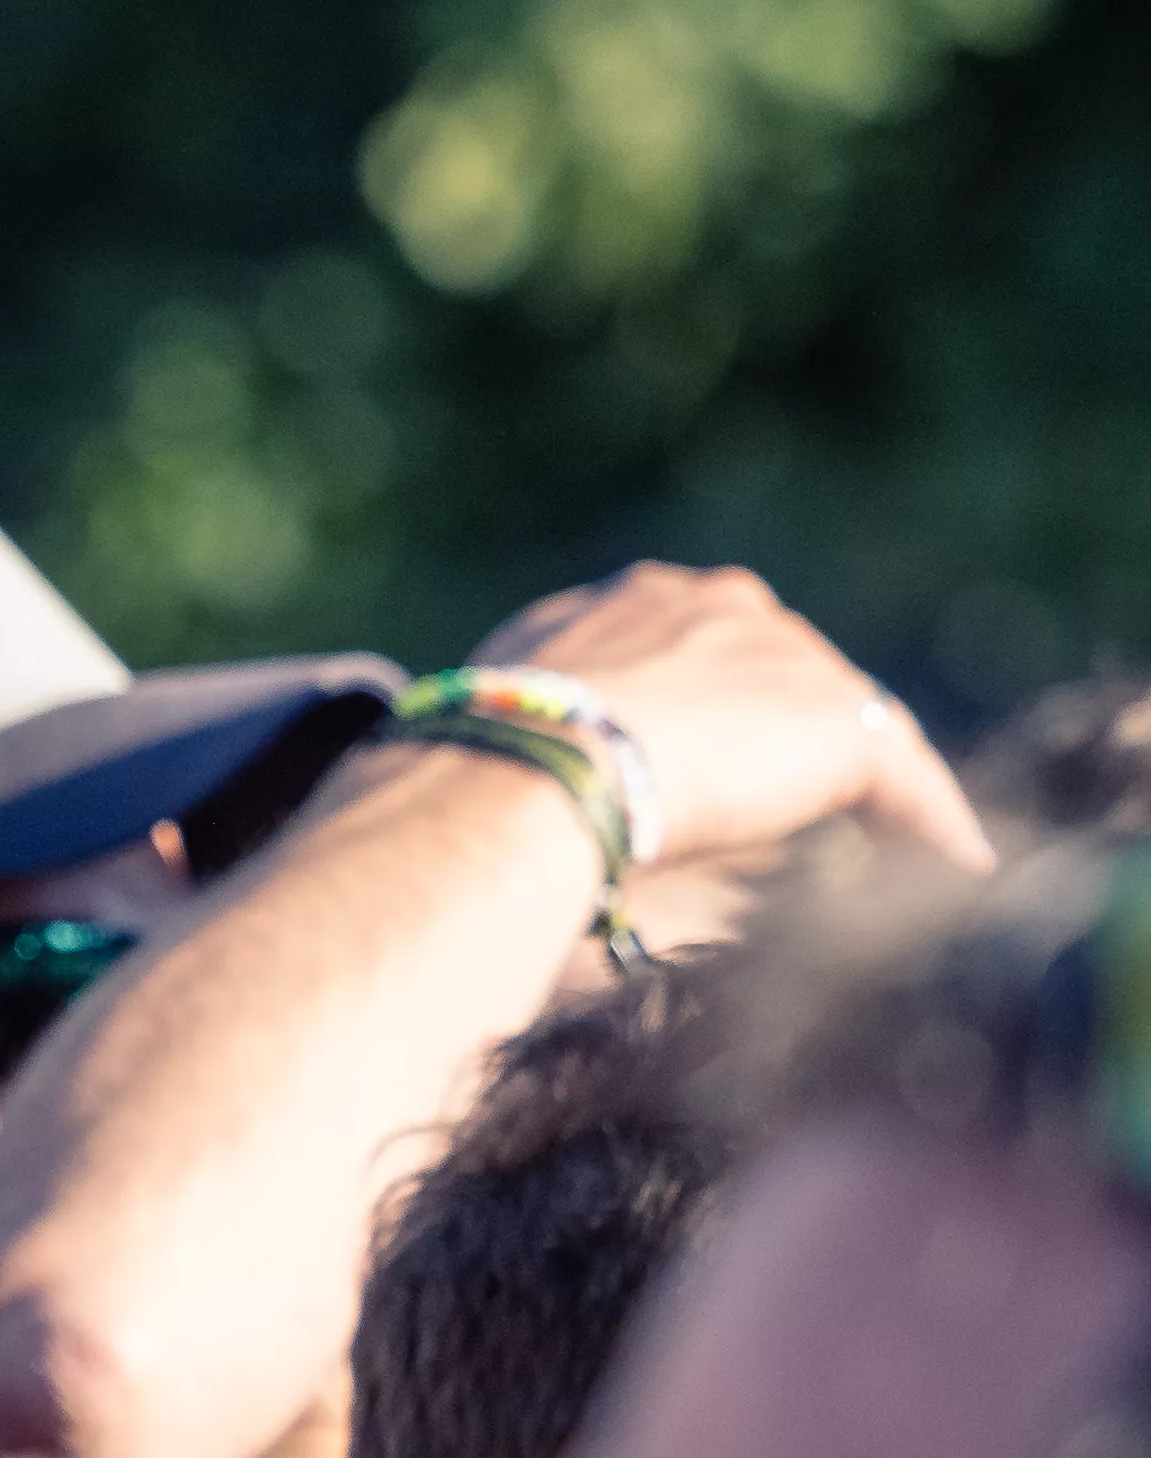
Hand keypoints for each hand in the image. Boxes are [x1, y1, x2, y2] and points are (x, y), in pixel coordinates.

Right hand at [467, 561, 988, 876]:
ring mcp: (791, 658)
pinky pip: (905, 778)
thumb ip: (564, 709)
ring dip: (870, 780)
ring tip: (892, 833)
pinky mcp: (841, 722)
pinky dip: (931, 820)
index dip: (730, 702)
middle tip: (811, 797)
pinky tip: (955, 859)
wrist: (537, 759)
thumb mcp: (526, 706)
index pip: (718, 646)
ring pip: (856, 722)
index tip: (732, 750)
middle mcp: (726, 605)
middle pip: (797, 673)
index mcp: (644, 597)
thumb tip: (549, 762)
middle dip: (803, 732)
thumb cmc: (503, 748)